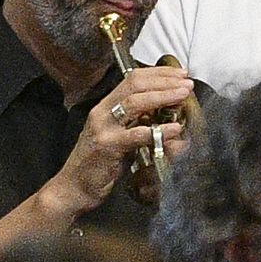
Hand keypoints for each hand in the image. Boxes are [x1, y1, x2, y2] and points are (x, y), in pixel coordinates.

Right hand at [57, 59, 197, 207]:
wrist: (74, 187)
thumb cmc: (98, 164)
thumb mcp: (121, 138)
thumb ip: (140, 124)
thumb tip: (169, 116)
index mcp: (106, 106)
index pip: (133, 79)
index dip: (159, 74)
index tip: (180, 74)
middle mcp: (103, 112)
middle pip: (135, 85)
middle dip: (165, 81)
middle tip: (186, 83)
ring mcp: (103, 128)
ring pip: (135, 103)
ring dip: (163, 96)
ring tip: (183, 96)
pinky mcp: (107, 146)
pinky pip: (136, 134)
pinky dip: (158, 130)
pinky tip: (174, 129)